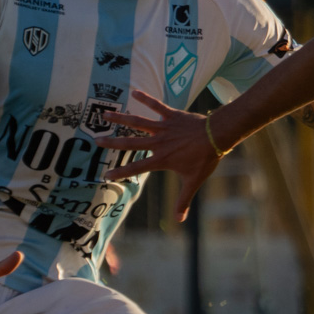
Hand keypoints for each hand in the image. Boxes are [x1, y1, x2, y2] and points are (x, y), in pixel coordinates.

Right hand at [96, 88, 221, 220]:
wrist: (217, 136)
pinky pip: (156, 106)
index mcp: (161, 159)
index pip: (136, 167)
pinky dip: (146, 98)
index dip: (121, 173)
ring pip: (137, 122)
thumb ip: (183, 200)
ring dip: (120, 118)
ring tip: (103, 114)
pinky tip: (134, 92)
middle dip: (112, 143)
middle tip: (95, 141)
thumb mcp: (193, 181)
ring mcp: (163, 127)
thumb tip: (179, 221)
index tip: (106, 175)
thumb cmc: (205, 159)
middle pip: (130, 142)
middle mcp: (158, 143)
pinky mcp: (171, 115)